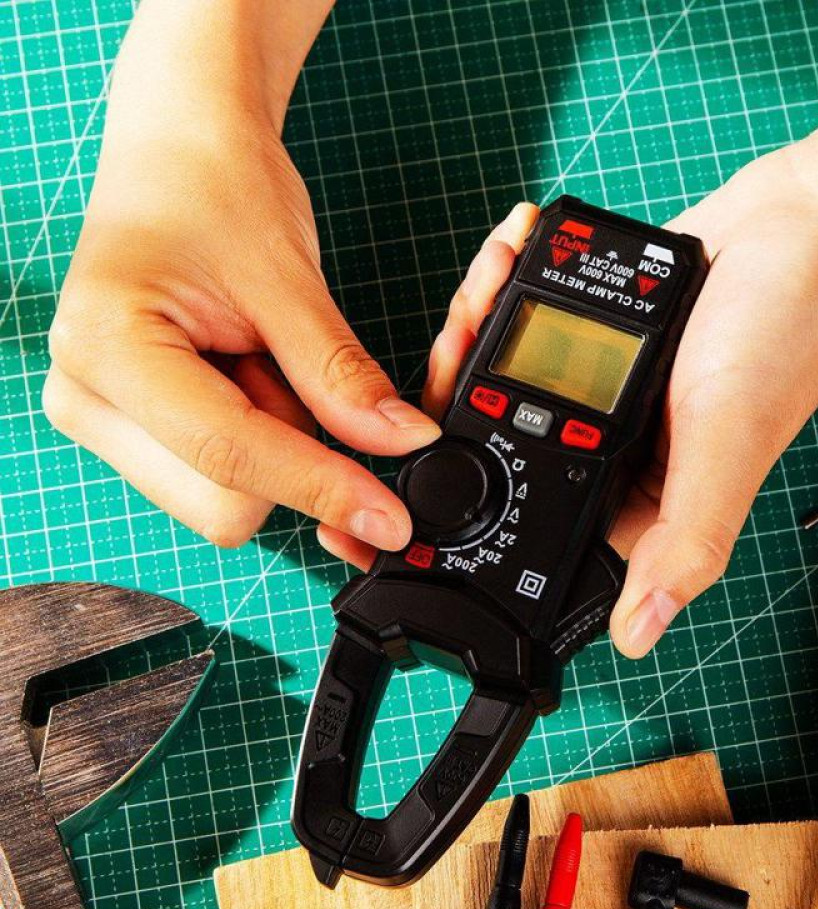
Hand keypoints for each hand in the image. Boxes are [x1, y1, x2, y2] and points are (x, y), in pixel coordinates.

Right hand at [43, 0, 437, 550]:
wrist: (180, 154)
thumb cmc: (216, 188)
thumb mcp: (288, 279)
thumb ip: (341, 376)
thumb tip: (402, 443)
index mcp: (107, 350)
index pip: (230, 457)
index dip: (321, 489)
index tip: (390, 519)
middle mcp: (87, 399)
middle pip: (223, 501)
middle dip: (288, 457)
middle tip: (284, 365)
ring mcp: (104, 419)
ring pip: (226, 497)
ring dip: (275, 446)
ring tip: (255, 356)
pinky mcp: (134, 429)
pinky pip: (221, 476)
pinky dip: (261, 440)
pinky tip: (245, 375)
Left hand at [423, 149, 817, 657]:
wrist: (810, 222)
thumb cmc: (786, 335)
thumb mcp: (731, 444)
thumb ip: (687, 539)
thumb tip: (637, 636)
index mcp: (641, 495)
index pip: (537, 519)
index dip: (473, 487)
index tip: (438, 440)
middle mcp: (617, 448)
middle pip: (503, 437)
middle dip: (463, 385)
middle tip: (462, 332)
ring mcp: (606, 387)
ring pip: (507, 373)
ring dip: (482, 325)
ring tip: (490, 278)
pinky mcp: (602, 330)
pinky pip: (533, 318)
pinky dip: (510, 285)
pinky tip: (512, 250)